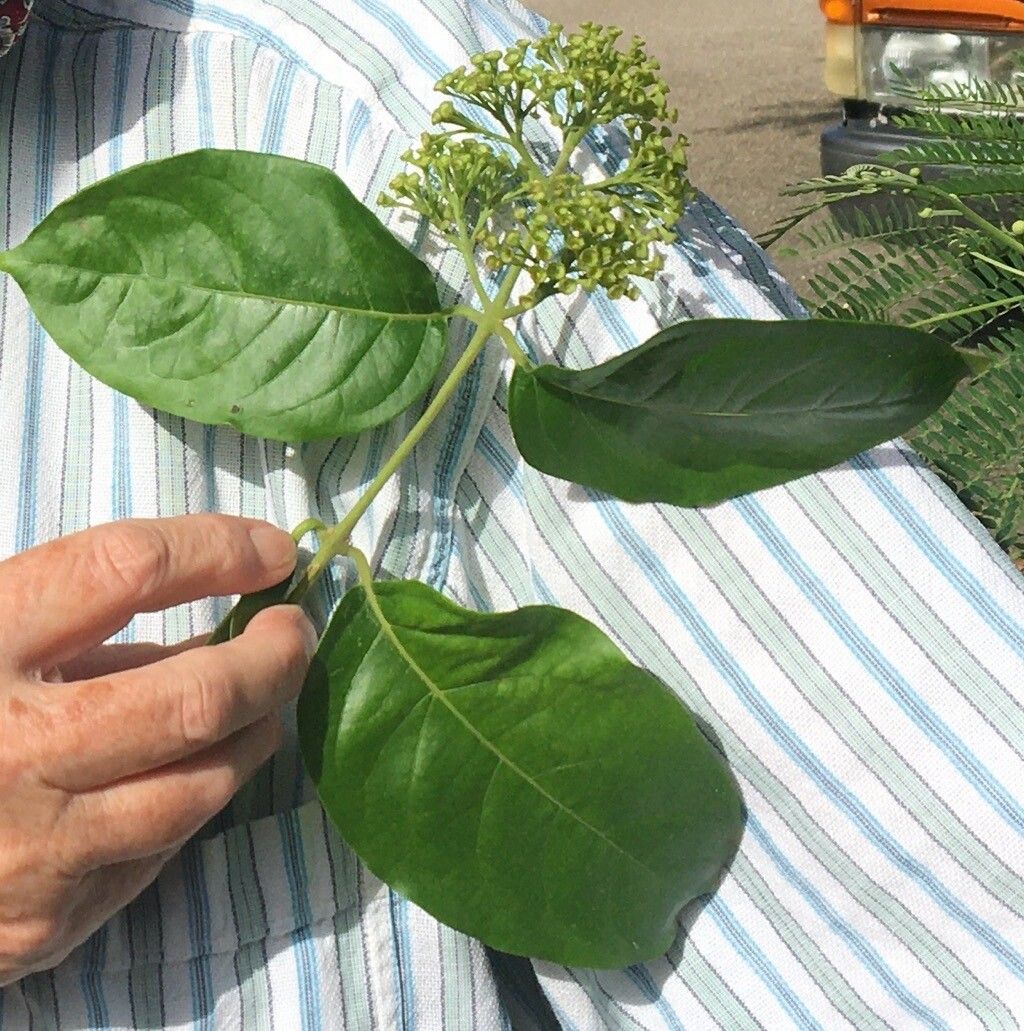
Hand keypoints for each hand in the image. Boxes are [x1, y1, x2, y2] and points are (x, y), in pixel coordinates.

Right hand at [0, 515, 316, 984]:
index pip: (125, 569)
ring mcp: (35, 848)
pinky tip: (202, 767)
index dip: (217, 548)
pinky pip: (164, 850)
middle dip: (274, 657)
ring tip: (268, 697)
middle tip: (294, 631)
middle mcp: (13, 752)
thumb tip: (193, 627)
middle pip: (197, 696)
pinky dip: (198, 797)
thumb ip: (59, 621)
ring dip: (257, 732)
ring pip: (203, 785)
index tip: (273, 549)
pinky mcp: (50, 920)